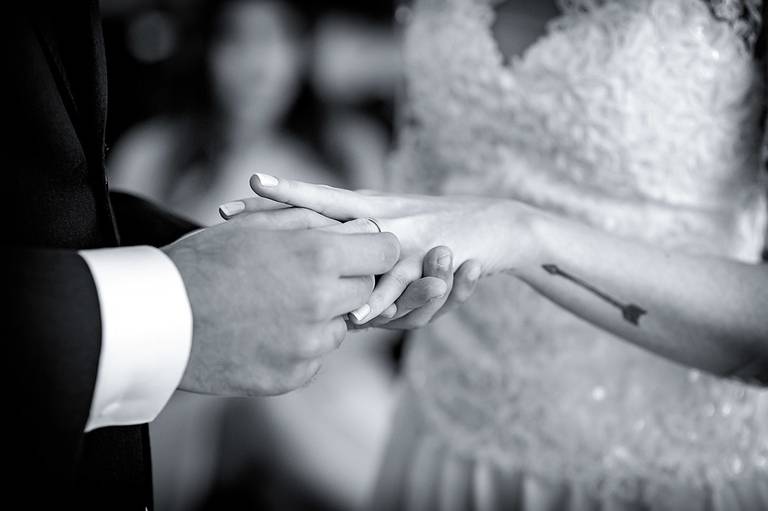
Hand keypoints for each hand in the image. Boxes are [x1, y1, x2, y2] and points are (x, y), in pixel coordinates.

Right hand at [164, 209, 399, 395]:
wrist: (157, 320)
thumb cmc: (204, 262)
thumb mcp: (257, 225)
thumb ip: (316, 222)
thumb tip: (360, 228)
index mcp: (318, 256)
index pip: (384, 250)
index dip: (370, 247)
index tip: (354, 249)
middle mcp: (322, 302)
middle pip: (366, 290)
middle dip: (345, 281)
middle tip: (304, 276)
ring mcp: (309, 345)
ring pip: (340, 326)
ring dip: (321, 316)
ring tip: (274, 306)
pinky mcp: (293, 376)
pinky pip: (315, 357)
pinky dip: (298, 346)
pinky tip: (263, 333)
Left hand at [240, 173, 535, 321]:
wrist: (499, 226)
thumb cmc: (440, 231)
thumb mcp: (396, 234)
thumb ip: (361, 242)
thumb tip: (325, 252)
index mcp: (369, 210)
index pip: (312, 204)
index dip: (271, 204)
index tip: (227, 203)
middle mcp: (380, 216)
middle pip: (319, 210)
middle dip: (274, 210)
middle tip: (228, 209)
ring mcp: (404, 235)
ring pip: (353, 240)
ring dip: (314, 245)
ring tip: (273, 249)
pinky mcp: (432, 258)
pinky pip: (402, 283)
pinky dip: (380, 299)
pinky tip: (357, 316)